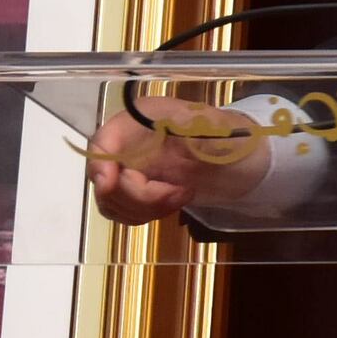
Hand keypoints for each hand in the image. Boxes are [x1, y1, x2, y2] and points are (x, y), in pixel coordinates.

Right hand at [85, 102, 267, 226]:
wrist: (237, 154)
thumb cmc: (221, 133)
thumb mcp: (207, 124)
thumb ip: (182, 129)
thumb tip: (168, 135)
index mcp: (136, 122)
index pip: (101, 144)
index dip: (99, 165)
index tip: (109, 183)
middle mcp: (122, 147)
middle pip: (105, 182)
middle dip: (141, 195)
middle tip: (181, 192)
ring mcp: (124, 172)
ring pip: (112, 203)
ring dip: (148, 208)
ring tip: (184, 194)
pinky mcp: (132, 193)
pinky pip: (125, 213)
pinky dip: (149, 214)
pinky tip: (175, 201)